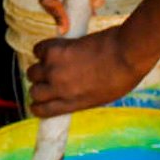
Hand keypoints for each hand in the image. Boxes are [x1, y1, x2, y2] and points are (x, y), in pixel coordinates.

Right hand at [26, 28, 143, 117]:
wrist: (127, 53)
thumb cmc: (122, 75)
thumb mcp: (101, 98)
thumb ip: (81, 98)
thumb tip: (70, 93)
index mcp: (72, 103)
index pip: (42, 110)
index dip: (38, 106)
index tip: (40, 101)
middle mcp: (60, 88)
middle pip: (34, 91)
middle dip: (39, 87)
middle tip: (48, 79)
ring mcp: (55, 69)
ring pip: (32, 72)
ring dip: (40, 68)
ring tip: (52, 62)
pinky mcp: (55, 50)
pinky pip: (38, 50)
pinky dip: (43, 50)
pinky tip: (54, 48)